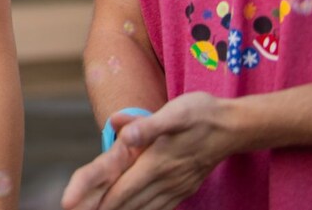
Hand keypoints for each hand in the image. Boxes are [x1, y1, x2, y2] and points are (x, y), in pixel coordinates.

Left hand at [62, 93, 235, 209]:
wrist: (235, 126)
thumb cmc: (201, 114)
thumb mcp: (175, 112)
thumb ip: (147, 124)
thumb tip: (121, 131)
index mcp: (156, 162)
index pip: (121, 188)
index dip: (99, 200)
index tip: (76, 206)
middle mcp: (165, 180)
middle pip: (128, 203)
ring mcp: (177, 187)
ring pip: (144, 209)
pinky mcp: (184, 189)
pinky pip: (161, 208)